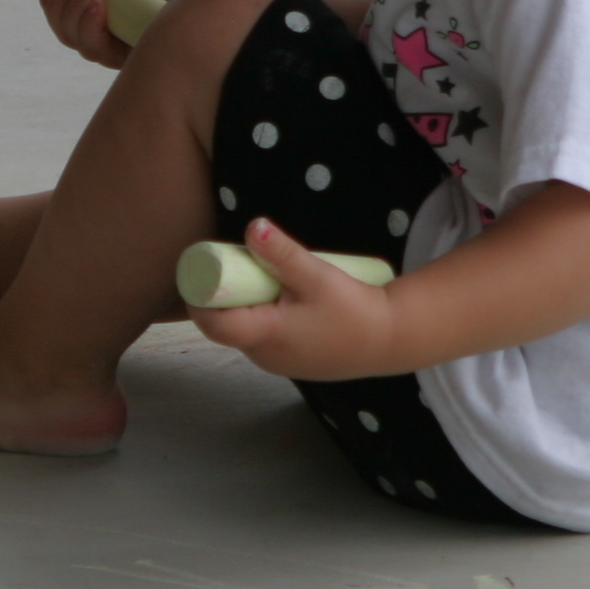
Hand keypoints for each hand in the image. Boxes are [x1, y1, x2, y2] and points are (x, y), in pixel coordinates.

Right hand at [36, 0, 225, 68]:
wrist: (218, 0)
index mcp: (115, 11)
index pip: (75, 16)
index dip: (57, 7)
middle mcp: (118, 36)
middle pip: (71, 34)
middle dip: (62, 11)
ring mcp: (127, 54)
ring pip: (82, 46)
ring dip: (74, 17)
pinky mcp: (137, 68)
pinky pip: (101, 55)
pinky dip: (91, 31)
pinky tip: (100, 8)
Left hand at [187, 217, 403, 381]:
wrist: (389, 340)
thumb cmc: (354, 310)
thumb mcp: (317, 275)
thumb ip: (283, 253)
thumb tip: (252, 226)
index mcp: (265, 336)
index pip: (214, 324)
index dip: (200, 298)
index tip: (201, 272)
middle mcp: (264, 355)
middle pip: (226, 325)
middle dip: (223, 296)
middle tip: (235, 263)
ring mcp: (276, 362)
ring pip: (244, 331)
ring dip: (244, 306)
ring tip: (258, 276)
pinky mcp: (289, 361)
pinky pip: (261, 337)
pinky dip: (260, 317)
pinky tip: (275, 297)